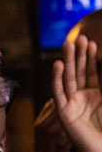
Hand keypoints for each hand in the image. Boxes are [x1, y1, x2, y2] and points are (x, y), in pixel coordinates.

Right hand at [53, 34, 101, 151]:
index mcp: (94, 96)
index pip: (91, 72)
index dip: (90, 58)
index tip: (91, 42)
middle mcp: (81, 99)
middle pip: (78, 72)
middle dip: (78, 55)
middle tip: (78, 38)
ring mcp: (71, 105)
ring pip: (68, 79)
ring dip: (67, 61)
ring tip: (68, 44)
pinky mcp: (64, 113)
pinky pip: (59, 92)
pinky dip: (57, 78)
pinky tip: (58, 65)